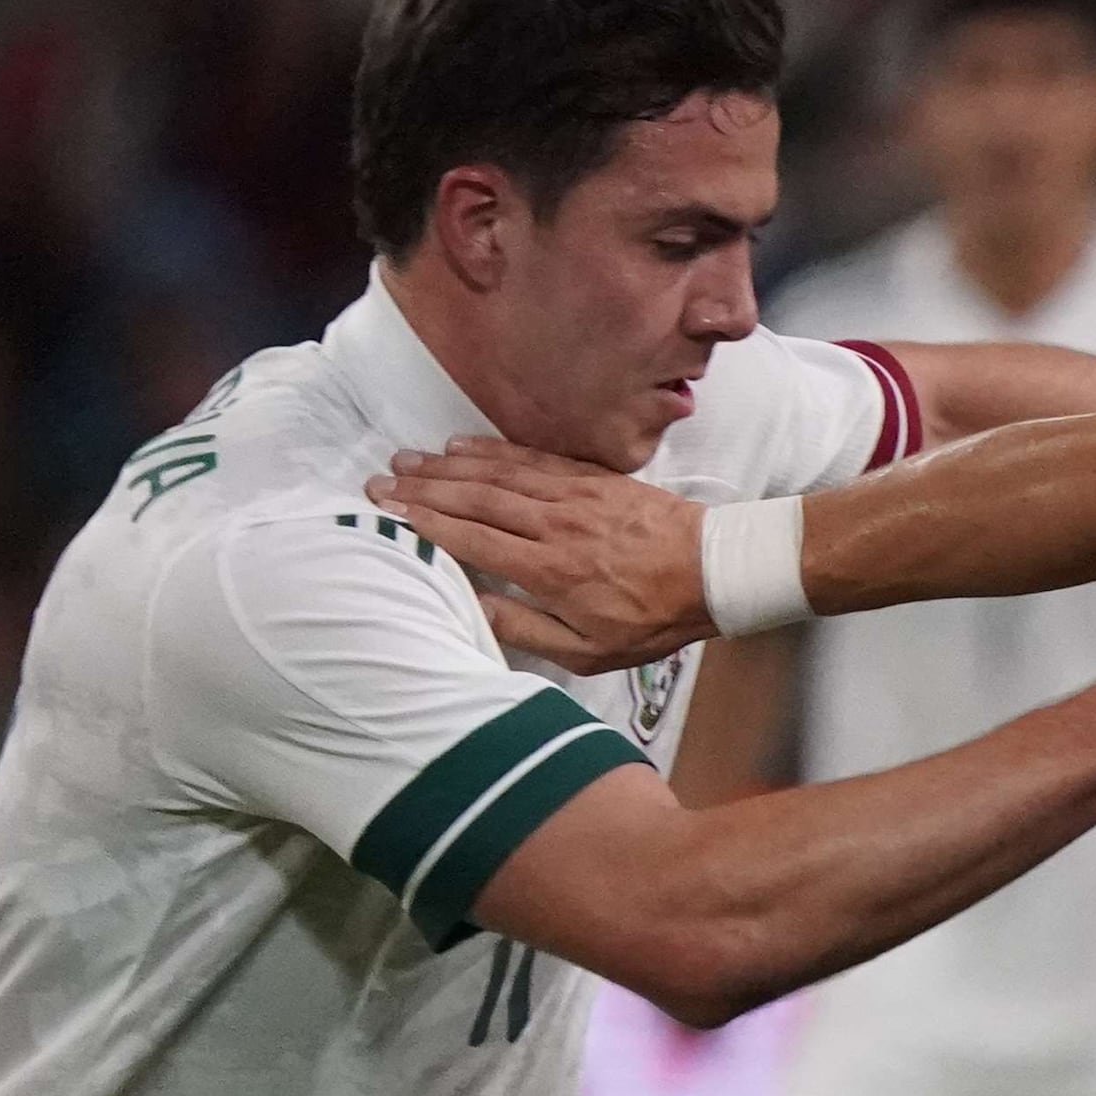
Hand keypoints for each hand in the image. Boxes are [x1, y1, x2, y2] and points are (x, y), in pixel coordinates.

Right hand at [373, 440, 707, 671]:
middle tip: (380, 482)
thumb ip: (525, 628)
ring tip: (407, 460)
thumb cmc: (653, 620)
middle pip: (475, 499)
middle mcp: (555, 525)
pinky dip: (493, 451)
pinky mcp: (592, 478)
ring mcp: (574, 495)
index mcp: (551, 570)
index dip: (426, 524)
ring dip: (448, 466)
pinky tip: (462, 446)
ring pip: (498, 474)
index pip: (472, 539)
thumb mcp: (589, 650)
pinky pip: (532, 459)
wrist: (714, 572)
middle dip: (423, 489)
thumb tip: (472, 607)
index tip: (389, 514)